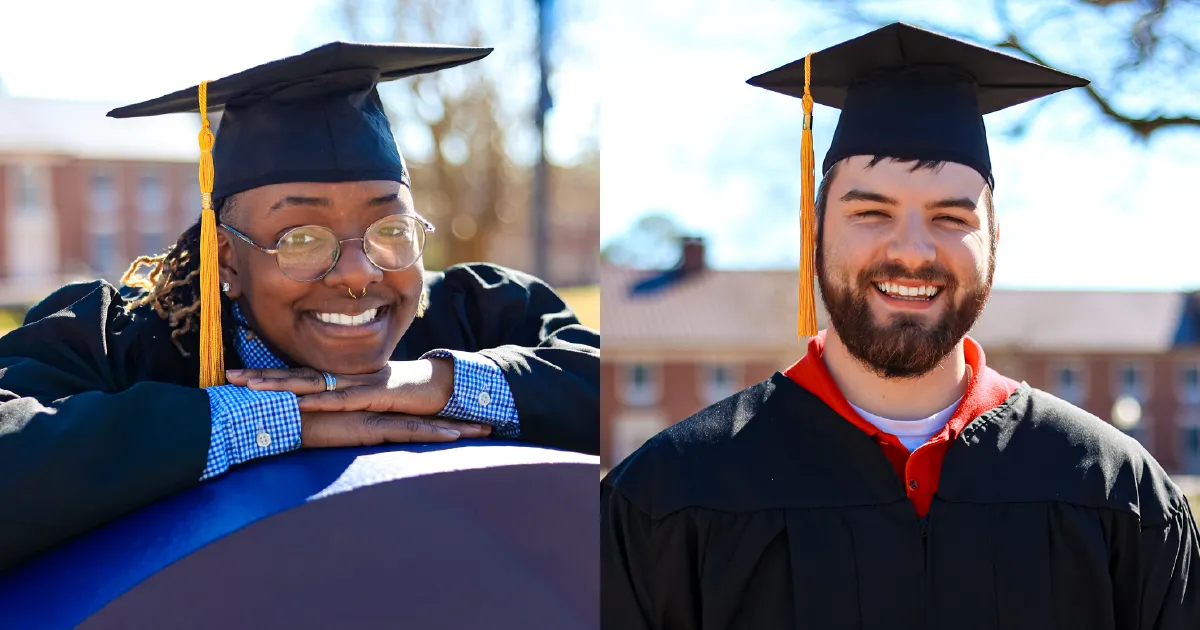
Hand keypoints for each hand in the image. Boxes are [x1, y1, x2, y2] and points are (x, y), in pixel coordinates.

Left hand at [227, 359, 455, 416]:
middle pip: (297, 376)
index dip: (266, 377)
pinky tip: (305, 403)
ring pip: (316, 383)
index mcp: (340, 380)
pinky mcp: (380, 396)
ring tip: (254, 388)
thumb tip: (313, 418)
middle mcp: (346, 378)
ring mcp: (361, 384)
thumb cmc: (405, 400)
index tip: (233, 378)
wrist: (444, 389)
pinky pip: (348, 398)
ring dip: (284, 386)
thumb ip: (341, 409)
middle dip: (263, 377)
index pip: (296, 377)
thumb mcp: (366, 406)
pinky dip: (325, 401)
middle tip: (229, 378)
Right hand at [300, 410, 490, 446]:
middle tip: (489, 423)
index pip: (411, 415)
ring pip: (425, 424)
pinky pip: (406, 432)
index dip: (439, 416)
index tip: (464, 420)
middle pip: (427, 417)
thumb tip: (350, 440)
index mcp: (371, 412)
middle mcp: (379, 411)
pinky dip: (431, 434)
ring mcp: (376, 416)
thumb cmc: (294, 421)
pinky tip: (454, 437)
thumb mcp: (326, 427)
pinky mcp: (368, 426)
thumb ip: (342, 429)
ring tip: (485, 430)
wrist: (277, 413)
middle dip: (459, 420)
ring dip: (457, 427)